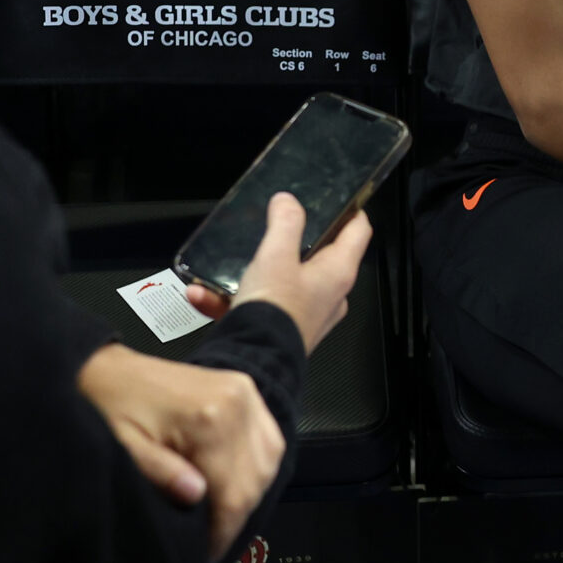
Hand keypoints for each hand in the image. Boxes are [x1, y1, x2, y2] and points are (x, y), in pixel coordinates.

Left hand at [78, 345, 284, 561]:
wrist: (110, 368)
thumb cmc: (108, 407)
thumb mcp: (123, 447)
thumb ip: (160, 472)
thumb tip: (196, 496)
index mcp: (208, 417)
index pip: (232, 494)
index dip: (221, 534)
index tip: (204, 557)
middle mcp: (238, 403)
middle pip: (254, 482)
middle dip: (234, 519)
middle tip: (210, 542)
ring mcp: (246, 394)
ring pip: (268, 465)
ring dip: (248, 496)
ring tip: (220, 517)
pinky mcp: (246, 391)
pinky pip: (268, 442)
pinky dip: (257, 469)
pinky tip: (236, 485)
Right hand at [183, 193, 371, 354]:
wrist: (252, 363)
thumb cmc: (273, 313)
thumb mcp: (276, 256)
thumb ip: (285, 223)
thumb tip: (288, 202)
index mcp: (337, 273)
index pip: (359, 232)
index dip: (353, 211)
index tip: (345, 199)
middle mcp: (329, 296)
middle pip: (321, 256)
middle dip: (297, 240)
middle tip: (280, 224)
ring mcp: (307, 314)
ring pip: (283, 281)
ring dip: (253, 271)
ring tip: (227, 266)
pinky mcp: (283, 328)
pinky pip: (259, 304)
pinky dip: (232, 298)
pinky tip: (204, 294)